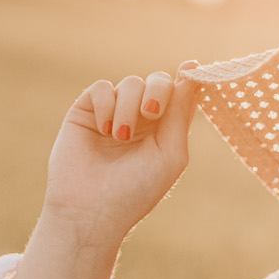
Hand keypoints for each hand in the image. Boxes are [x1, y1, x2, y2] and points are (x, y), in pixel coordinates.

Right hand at [39, 64, 200, 247]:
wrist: (91, 210)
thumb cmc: (136, 190)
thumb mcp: (169, 153)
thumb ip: (180, 113)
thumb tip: (191, 72)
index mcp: (165, 130)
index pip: (179, 95)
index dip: (188, 80)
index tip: (192, 68)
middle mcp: (140, 119)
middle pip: (158, 81)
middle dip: (158, 91)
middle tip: (151, 113)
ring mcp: (113, 113)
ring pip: (131, 83)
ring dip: (129, 108)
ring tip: (121, 137)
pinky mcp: (86, 111)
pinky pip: (102, 88)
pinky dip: (107, 105)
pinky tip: (104, 130)